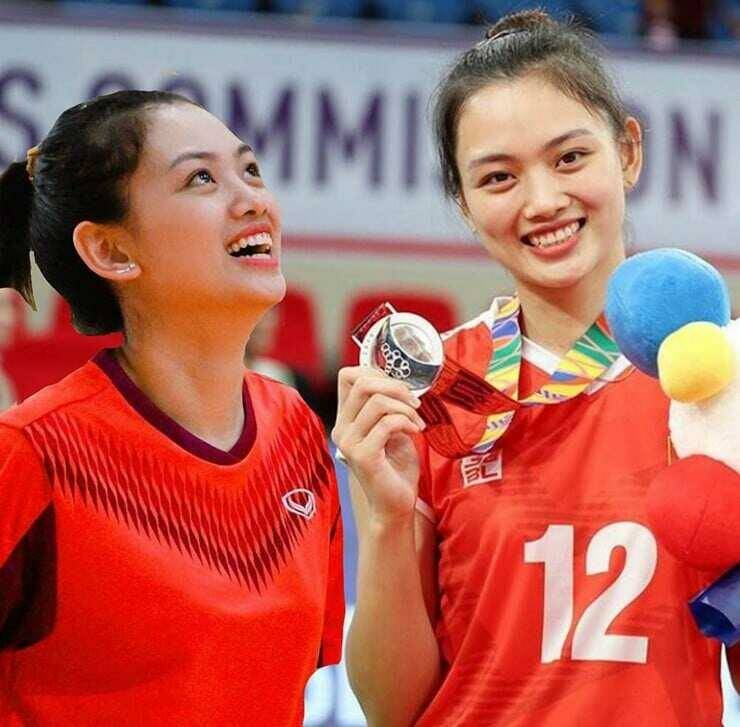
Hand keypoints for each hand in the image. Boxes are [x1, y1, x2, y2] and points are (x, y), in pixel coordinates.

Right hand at [332, 367, 424, 521]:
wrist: (395, 504)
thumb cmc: (395, 466)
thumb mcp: (392, 427)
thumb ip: (388, 405)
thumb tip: (398, 381)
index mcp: (346, 418)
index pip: (347, 376)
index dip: (376, 372)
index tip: (398, 389)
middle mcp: (342, 428)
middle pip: (361, 382)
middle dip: (395, 385)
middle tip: (414, 402)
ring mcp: (349, 442)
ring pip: (377, 401)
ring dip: (405, 407)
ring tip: (417, 422)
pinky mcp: (363, 456)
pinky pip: (387, 423)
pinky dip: (407, 422)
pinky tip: (416, 432)